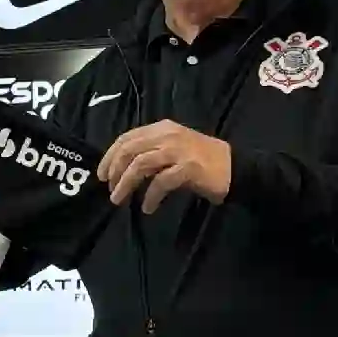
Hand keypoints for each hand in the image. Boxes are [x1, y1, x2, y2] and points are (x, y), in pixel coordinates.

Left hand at [97, 120, 231, 213]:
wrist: (236, 167)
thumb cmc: (201, 160)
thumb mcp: (172, 149)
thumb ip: (149, 152)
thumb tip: (120, 169)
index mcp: (161, 129)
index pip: (126, 138)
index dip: (110, 156)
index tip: (101, 174)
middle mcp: (168, 136)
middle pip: (129, 150)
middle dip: (114, 171)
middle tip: (109, 189)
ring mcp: (179, 151)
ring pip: (140, 164)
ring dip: (126, 184)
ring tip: (119, 200)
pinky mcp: (189, 168)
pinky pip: (161, 182)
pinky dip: (150, 196)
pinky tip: (147, 207)